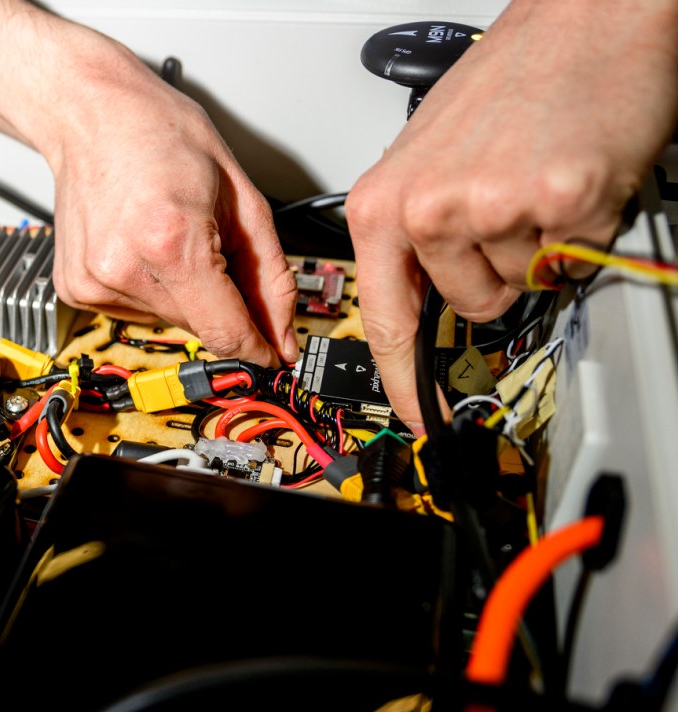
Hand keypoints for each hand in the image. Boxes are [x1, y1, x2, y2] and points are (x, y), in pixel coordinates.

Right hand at [45, 49, 297, 364]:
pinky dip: (149, 287)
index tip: (272, 352)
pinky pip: (134, 310)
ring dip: (183, 292)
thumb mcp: (241, 195)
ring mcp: (95, 282)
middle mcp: (125, 268)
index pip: (225, 331)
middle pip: (199, 326)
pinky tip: (140, 244)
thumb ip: (269, 275)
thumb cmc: (160, 135)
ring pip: (168, 319)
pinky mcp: (77, 288)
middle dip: (220, 301)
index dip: (257, 347)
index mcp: (171, 241)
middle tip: (212, 246)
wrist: (91, 114)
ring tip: (168, 233)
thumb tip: (282, 334)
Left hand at [346, 0, 677, 429]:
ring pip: (522, 284)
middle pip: (466, 306)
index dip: (402, 378)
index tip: (415, 413)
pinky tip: (570, 176)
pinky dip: (581, 228)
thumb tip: (422, 300)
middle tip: (507, 206)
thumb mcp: (427, 159)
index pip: (384, 318)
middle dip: (496, 272)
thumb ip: (416, 232)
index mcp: (382, 203)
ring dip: (537, 246)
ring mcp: (492, 208)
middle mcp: (427, 209)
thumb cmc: (511, 80)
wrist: (587, 18)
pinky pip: (573, 259)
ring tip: (535, 179)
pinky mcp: (558, 203)